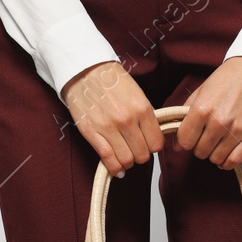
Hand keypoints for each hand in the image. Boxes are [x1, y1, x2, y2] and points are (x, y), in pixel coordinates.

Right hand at [61, 61, 162, 177]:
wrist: (85, 71)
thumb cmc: (111, 81)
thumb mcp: (137, 94)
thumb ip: (145, 116)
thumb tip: (151, 137)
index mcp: (142, 108)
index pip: (156, 143)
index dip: (153, 147)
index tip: (148, 145)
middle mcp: (127, 120)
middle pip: (143, 155)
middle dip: (140, 156)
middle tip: (135, 150)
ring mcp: (108, 127)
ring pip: (126, 160)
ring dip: (127, 162)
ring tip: (125, 157)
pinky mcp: (91, 132)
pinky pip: (107, 158)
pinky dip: (114, 168)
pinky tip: (116, 169)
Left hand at [175, 57, 241, 168]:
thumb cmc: (226, 79)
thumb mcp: (200, 93)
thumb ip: (184, 117)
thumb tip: (176, 145)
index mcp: (201, 110)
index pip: (184, 142)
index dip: (185, 142)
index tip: (190, 137)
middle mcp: (218, 122)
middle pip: (199, 152)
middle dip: (199, 146)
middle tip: (206, 136)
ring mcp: (236, 129)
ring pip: (215, 158)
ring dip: (214, 153)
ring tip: (217, 141)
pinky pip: (234, 161)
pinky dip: (227, 161)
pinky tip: (226, 152)